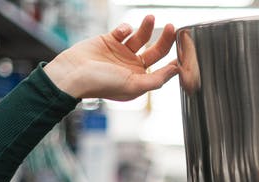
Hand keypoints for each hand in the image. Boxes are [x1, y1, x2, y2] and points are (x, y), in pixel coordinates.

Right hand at [43, 15, 178, 100]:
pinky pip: (123, 30)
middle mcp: (132, 67)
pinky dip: (125, 28)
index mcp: (139, 80)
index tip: (185, 49)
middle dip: (165, 39)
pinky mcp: (109, 40)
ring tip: (150, 18)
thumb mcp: (134, 86)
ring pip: (141, 37)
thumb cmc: (101, 84)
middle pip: (156, 50)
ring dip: (147, 27)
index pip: (163, 69)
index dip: (175, 60)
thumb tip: (176, 71)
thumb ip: (157, 80)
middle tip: (172, 27)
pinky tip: (122, 31)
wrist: (73, 74)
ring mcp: (121, 53)